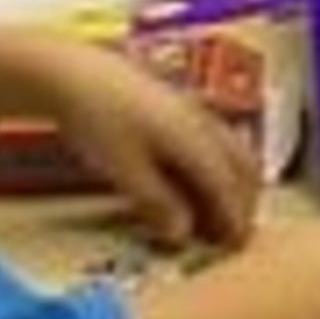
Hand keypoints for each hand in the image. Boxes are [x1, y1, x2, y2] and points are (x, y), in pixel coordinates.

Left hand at [44, 45, 259, 249]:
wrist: (74, 73)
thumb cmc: (99, 119)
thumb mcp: (124, 169)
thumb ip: (156, 202)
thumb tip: (182, 235)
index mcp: (195, 139)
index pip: (228, 184)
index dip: (236, 217)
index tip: (239, 245)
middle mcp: (203, 123)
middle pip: (242, 164)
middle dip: (246, 199)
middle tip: (236, 231)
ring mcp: (194, 111)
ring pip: (232, 150)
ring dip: (234, 182)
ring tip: (219, 209)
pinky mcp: (179, 106)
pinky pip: (215, 140)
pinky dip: (218, 166)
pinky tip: (196, 178)